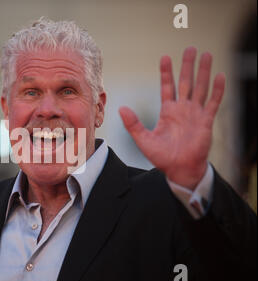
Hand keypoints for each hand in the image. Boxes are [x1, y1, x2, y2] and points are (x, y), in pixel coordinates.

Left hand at [119, 47, 224, 189]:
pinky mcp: (206, 121)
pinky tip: (220, 76)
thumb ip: (133, 124)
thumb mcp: (143, 140)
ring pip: (200, 87)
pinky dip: (217, 90)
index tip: (165, 57)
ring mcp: (195, 114)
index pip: (167, 86)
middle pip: (186, 82)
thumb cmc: (162, 157)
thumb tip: (121, 108)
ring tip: (206, 54)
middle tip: (190, 48)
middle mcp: (182, 109)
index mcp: (168, 111)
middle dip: (187, 65)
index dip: (166, 72)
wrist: (179, 170)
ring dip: (203, 72)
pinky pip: (213, 103)